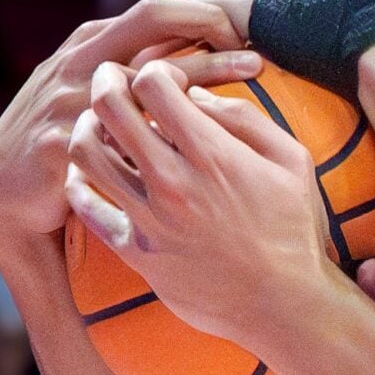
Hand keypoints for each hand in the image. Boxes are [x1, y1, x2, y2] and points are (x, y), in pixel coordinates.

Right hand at [0, 0, 258, 260]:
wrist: (7, 198)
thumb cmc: (68, 140)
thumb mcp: (100, 95)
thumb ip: (141, 69)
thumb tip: (206, 43)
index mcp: (91, 44)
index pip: (157, 13)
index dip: (209, 13)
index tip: (254, 28)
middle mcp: (80, 61)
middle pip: (151, 16)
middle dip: (211, 20)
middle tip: (258, 43)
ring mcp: (68, 97)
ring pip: (146, 69)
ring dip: (206, 66)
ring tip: (253, 69)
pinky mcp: (61, 142)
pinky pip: (125, 129)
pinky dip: (169, 125)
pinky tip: (213, 130)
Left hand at [64, 58, 334, 351]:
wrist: (284, 304)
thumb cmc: (296, 230)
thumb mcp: (292, 162)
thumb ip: (246, 119)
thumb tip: (198, 95)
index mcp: (212, 153)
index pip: (153, 84)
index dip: (154, 70)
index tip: (163, 78)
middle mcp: (172, 181)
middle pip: (108, 110)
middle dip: (107, 83)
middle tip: (112, 81)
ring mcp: (149, 217)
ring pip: (85, 154)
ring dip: (85, 129)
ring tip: (97, 126)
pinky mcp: (136, 250)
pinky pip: (87, 209)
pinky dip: (79, 184)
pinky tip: (88, 176)